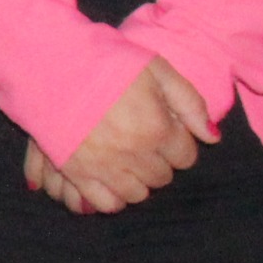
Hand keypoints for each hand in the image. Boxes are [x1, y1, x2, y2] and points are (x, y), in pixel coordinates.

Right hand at [43, 58, 219, 211]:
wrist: (50, 60)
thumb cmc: (105, 59)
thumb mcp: (155, 68)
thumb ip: (189, 102)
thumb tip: (212, 137)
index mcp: (156, 128)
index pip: (185, 157)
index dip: (177, 141)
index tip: (163, 127)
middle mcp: (134, 153)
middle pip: (162, 177)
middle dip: (158, 160)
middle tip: (143, 139)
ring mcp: (103, 166)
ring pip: (137, 194)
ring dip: (137, 179)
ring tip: (126, 157)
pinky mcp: (75, 171)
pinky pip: (105, 202)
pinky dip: (112, 196)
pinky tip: (110, 177)